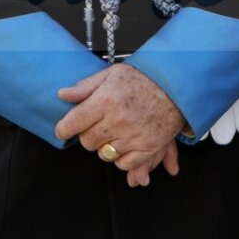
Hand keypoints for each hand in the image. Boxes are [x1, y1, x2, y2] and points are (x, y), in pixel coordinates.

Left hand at [55, 64, 183, 184]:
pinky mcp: (148, 147)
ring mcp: (133, 136)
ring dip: (106, 146)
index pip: (72, 124)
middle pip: (87, 142)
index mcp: (105, 101)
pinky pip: (124, 164)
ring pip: (105, 154)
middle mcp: (117, 120)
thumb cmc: (143, 78)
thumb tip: (62, 95)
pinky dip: (122, 158)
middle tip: (98, 126)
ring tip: (115, 133)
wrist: (177, 85)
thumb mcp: (111, 75)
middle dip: (88, 135)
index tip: (64, 130)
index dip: (64, 129)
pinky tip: (125, 145)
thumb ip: (85, 87)